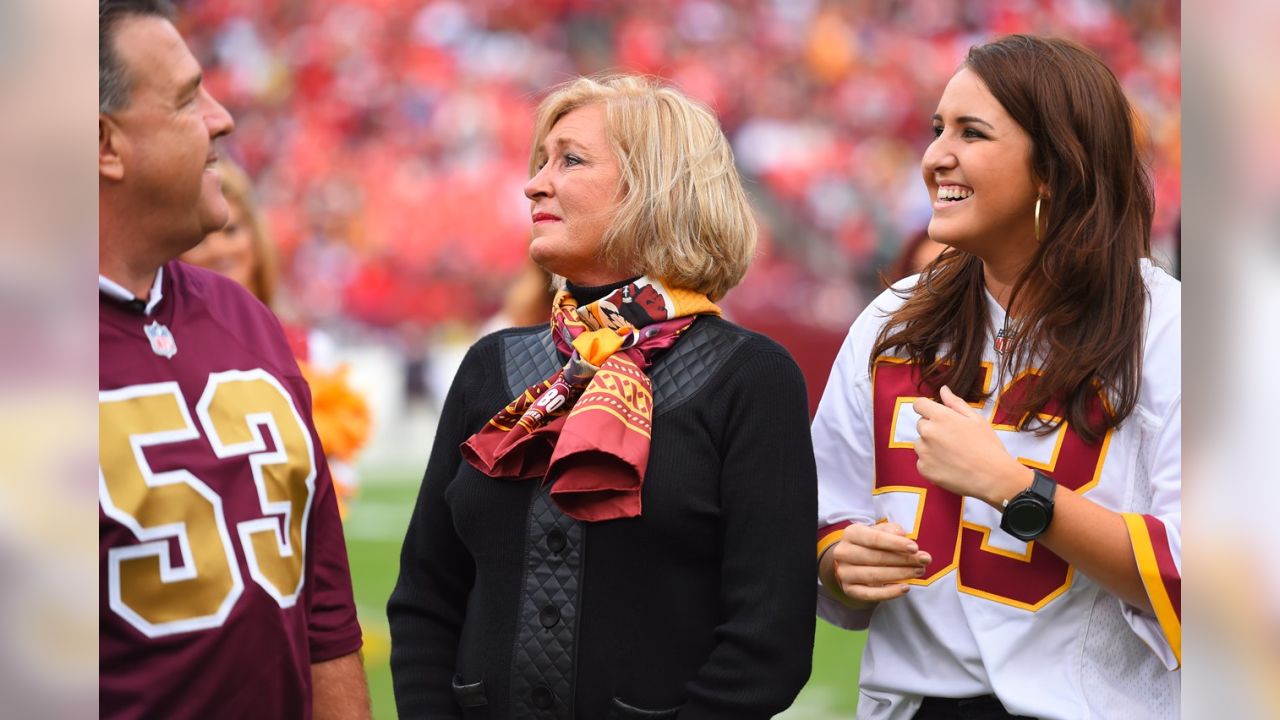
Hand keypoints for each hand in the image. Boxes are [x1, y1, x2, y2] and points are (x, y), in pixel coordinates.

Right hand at [828, 522, 931, 604]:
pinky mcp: (849, 590)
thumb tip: (901, 535)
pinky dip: (889, 592)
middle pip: (876, 558)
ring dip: (900, 574)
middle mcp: (843, 552)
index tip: (915, 548)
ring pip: (874, 576)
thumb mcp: (880, 531)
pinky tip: (905, 588)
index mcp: (851, 534)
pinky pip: (870, 594)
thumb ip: (891, 530)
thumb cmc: (872, 544)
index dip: (895, 544)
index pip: (874, 539)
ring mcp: (844, 573)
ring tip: (919, 572)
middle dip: (903, 560)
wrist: (853, 561)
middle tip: (924, 561)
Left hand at [912, 385, 1029, 507]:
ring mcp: (924, 452)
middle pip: (921, 425)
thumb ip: (955, 403)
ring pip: (920, 444)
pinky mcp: (923, 469)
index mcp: (940, 417)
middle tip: (953, 439)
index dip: (926, 408)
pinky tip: (949, 466)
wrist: (993, 477)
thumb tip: (943, 390)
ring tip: (952, 454)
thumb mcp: (976, 419)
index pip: (918, 404)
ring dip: (930, 446)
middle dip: (933, 428)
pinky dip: (931, 463)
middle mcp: (928, 432)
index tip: (935, 415)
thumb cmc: (987, 446)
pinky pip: (922, 462)